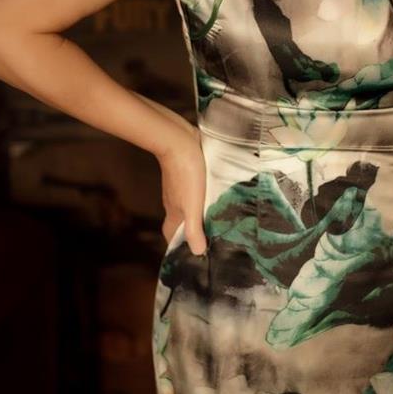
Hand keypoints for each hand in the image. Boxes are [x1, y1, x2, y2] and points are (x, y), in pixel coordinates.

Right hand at [157, 127, 207, 254]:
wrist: (179, 141)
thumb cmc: (186, 174)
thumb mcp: (192, 204)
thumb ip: (194, 228)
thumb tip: (197, 253)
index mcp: (174, 211)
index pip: (171, 234)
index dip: (178, 244)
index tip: (193, 253)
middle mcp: (175, 201)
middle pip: (181, 220)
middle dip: (195, 230)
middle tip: (214, 237)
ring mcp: (181, 186)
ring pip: (190, 204)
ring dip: (202, 212)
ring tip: (221, 219)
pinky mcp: (189, 173)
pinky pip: (197, 189)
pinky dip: (206, 196)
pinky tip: (219, 195)